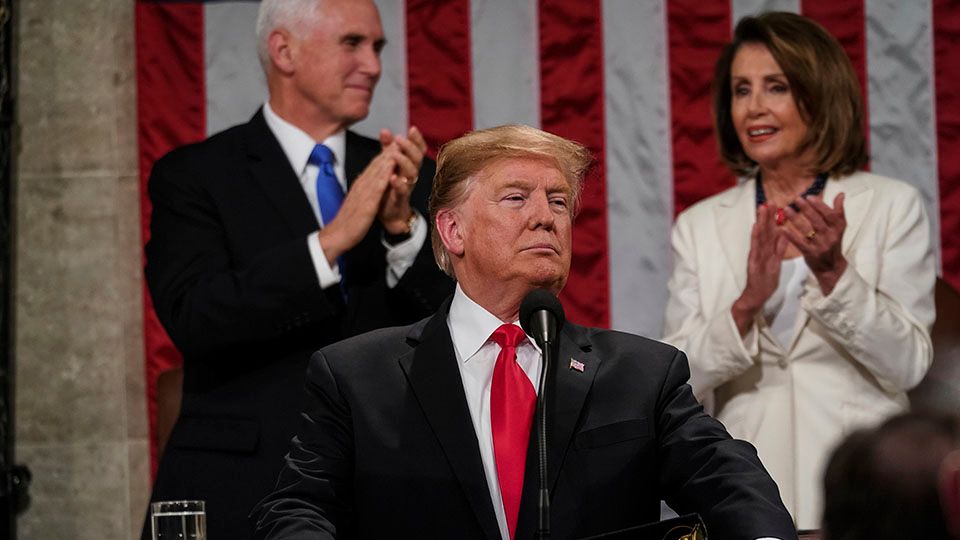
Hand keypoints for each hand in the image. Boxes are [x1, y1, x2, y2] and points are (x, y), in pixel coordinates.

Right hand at [317, 151, 395, 263]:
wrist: (338, 234)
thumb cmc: (348, 220)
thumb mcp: (357, 201)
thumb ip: (362, 191)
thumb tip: (366, 184)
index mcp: (360, 185)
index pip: (373, 166)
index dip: (383, 154)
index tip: (393, 144)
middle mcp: (361, 185)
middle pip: (376, 164)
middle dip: (387, 151)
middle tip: (398, 138)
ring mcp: (363, 193)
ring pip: (376, 171)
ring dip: (387, 158)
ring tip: (398, 146)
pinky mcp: (366, 203)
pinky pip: (376, 187)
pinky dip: (384, 175)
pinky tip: (392, 168)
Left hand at [377, 126, 427, 232]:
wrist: (390, 214)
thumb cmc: (390, 188)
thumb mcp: (389, 165)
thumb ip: (388, 148)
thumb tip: (385, 130)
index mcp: (409, 165)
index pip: (418, 149)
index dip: (417, 139)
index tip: (412, 128)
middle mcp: (411, 175)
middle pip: (417, 158)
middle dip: (409, 147)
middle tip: (399, 138)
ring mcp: (407, 186)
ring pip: (413, 173)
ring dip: (404, 162)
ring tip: (395, 155)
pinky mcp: (400, 199)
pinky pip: (402, 190)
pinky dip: (398, 183)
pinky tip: (392, 177)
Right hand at [732, 204, 788, 335]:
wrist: (755, 297)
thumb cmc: (765, 282)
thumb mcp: (776, 263)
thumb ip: (779, 249)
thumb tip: (784, 234)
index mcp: (766, 251)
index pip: (769, 232)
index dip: (772, 219)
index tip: (775, 205)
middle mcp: (760, 251)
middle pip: (764, 231)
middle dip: (766, 216)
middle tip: (768, 201)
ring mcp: (756, 256)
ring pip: (759, 236)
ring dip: (760, 222)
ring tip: (762, 208)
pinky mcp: (753, 263)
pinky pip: (756, 249)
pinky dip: (755, 237)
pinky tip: (755, 226)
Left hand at [782, 193, 846, 294]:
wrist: (831, 267)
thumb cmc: (833, 243)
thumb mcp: (839, 228)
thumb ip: (838, 211)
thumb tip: (841, 194)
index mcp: (838, 228)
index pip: (829, 214)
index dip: (819, 205)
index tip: (809, 197)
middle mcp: (830, 236)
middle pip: (818, 221)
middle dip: (806, 209)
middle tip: (796, 199)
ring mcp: (820, 246)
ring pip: (807, 230)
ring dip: (796, 219)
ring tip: (786, 209)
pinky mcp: (810, 254)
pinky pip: (799, 243)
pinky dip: (791, 236)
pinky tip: (782, 228)